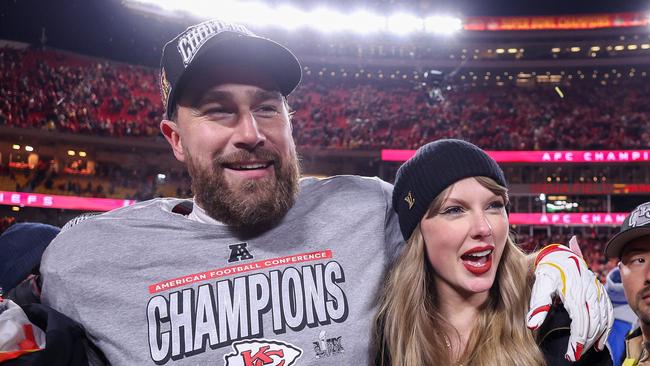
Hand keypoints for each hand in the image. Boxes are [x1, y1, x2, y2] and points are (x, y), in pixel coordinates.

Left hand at [526, 236, 612, 360]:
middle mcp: (589, 291)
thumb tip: (532, 325)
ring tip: (586, 350)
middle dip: (585, 342)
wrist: (559, 254)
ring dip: (597, 337)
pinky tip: (599, 341)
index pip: (580, 321)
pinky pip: (608, 312)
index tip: (572, 354)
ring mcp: (597, 291)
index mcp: (574, 290)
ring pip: (603, 319)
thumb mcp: (540, 284)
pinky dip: (606, 328)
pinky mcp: (601, 292)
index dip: (578, 340)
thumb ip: (538, 305)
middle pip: (593, 322)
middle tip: (575, 355)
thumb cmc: (547, 271)